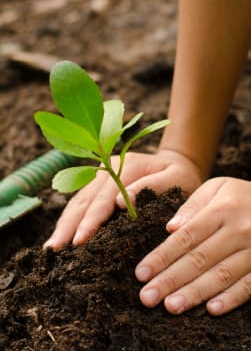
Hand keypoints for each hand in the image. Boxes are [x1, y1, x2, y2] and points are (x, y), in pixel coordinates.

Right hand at [43, 149, 201, 249]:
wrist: (176, 163)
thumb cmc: (181, 176)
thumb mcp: (177, 178)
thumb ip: (153, 186)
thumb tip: (121, 203)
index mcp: (127, 166)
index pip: (104, 197)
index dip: (91, 220)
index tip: (80, 240)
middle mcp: (108, 168)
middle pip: (84, 199)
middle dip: (69, 225)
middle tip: (55, 250)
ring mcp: (101, 175)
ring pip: (77, 200)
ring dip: (65, 223)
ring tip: (52, 247)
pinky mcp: (99, 184)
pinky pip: (81, 202)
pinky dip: (70, 219)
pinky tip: (62, 234)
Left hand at [135, 177, 250, 315]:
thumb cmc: (241, 195)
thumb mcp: (217, 188)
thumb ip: (193, 206)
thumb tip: (170, 229)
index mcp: (221, 210)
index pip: (186, 238)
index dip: (162, 257)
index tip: (141, 273)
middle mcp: (238, 231)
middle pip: (199, 259)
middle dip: (170, 279)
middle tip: (147, 297)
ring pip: (221, 275)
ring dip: (195, 293)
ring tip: (171, 306)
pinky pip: (249, 285)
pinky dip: (231, 298)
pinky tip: (211, 309)